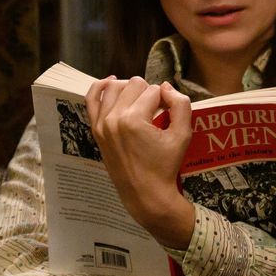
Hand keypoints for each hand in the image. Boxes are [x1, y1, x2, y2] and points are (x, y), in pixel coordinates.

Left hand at [86, 76, 194, 247]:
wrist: (145, 194)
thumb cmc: (165, 166)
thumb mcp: (183, 135)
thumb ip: (181, 105)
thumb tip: (166, 87)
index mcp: (134, 119)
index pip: (154, 91)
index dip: (166, 99)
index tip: (169, 114)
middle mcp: (114, 118)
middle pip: (135, 85)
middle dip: (148, 93)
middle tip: (157, 111)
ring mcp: (101, 124)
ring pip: (115, 86)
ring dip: (130, 89)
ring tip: (141, 102)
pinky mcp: (96, 129)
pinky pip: (92, 98)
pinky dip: (101, 87)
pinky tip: (112, 82)